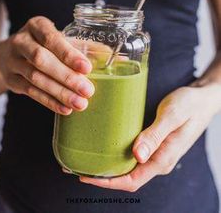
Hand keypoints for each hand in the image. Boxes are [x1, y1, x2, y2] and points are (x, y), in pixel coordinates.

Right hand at [0, 16, 94, 114]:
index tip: (87, 68)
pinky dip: (49, 101)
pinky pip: (30, 92)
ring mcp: (12, 61)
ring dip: (59, 92)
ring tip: (80, 103)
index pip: (51, 38)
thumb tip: (117, 59)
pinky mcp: (10, 79)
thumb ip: (87, 47)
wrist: (11, 54)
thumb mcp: (62, 39)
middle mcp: (21, 41)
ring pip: (35, 78)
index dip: (68, 54)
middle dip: (66, 76)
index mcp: (36, 25)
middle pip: (41, 59)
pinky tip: (65, 109)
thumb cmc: (45, 44)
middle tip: (87, 90)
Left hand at [80, 85, 217, 190]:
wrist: (202, 98)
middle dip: (102, 175)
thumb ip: (155, 135)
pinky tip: (104, 143)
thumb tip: (137, 156)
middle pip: (126, 176)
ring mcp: (155, 152)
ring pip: (128, 165)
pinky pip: (132, 154)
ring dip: (108, 164)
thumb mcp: (172, 116)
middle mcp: (157, 160)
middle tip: (77, 165)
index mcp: (162, 159)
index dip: (107, 182)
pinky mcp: (153, 142)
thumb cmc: (190, 105)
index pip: (131, 180)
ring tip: (85, 155)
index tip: (85, 176)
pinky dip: (116, 152)